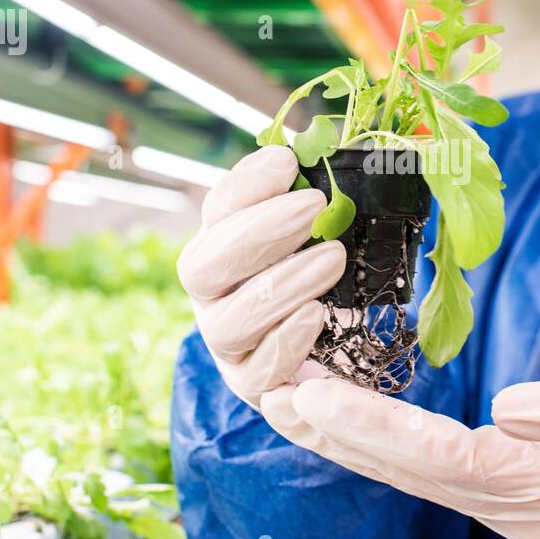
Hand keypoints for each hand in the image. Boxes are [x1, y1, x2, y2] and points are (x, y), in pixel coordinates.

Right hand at [176, 146, 343, 409]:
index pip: (216, 212)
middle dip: (259, 233)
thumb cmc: (321, 275)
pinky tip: (316, 317)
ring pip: (229, 321)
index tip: (288, 163)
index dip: (247, 187)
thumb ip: (311, 194)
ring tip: (332, 258)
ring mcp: (226, 345)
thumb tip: (319, 151)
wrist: (336, 349)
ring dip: (282, 285)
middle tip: (314, 208)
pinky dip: (284, 343)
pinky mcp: (252, 387)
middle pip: (203, 266)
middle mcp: (209, 296)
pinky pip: (257, 372)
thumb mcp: (319, 231)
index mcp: (219, 246)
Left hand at [262, 372, 539, 538]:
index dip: (376, 428)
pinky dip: (390, 447)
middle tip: (275, 392)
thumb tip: (504, 406)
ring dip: (354, 443)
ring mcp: (518, 508)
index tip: (317, 395)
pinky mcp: (522, 494)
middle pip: (411, 473)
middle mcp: (520, 507)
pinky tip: (360, 422)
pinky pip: (438, 472)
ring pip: (416, 477)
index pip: (443, 456)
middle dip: (341, 436)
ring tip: (297, 401)